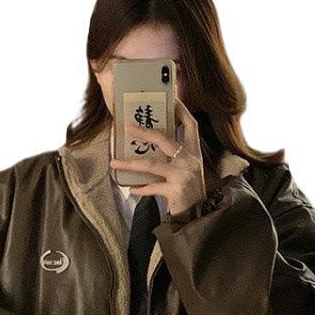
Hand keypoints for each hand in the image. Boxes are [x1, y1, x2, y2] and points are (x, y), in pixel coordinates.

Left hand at [109, 96, 204, 216]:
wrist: (199, 215)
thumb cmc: (190, 192)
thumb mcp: (188, 171)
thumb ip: (175, 158)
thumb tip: (151, 146)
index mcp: (194, 153)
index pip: (191, 125)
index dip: (181, 111)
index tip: (171, 99)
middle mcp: (190, 161)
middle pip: (165, 139)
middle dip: (145, 131)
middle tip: (127, 127)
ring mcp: (183, 175)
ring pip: (151, 164)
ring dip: (130, 163)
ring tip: (114, 162)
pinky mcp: (175, 191)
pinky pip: (152, 187)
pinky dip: (140, 189)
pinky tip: (131, 189)